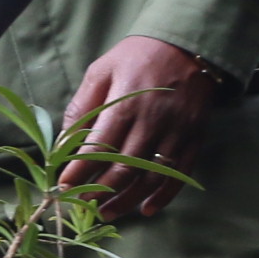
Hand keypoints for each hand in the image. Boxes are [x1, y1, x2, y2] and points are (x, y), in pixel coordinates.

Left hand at [58, 35, 213, 221]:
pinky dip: (164, 196)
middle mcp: (153, 121)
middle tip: (82, 205)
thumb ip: (82, 106)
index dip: (80, 171)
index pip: (98, 147)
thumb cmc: (137, 56)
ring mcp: (177, 132)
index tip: (64, 186)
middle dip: (101, 191)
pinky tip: (146, 210)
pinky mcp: (195, 137)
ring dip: (128, 200)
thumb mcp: (101, 70)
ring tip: (108, 213)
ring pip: (151, 177)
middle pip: (125, 168)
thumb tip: (63, 142)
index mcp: (126, 104)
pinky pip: (180, 174)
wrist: (187, 44)